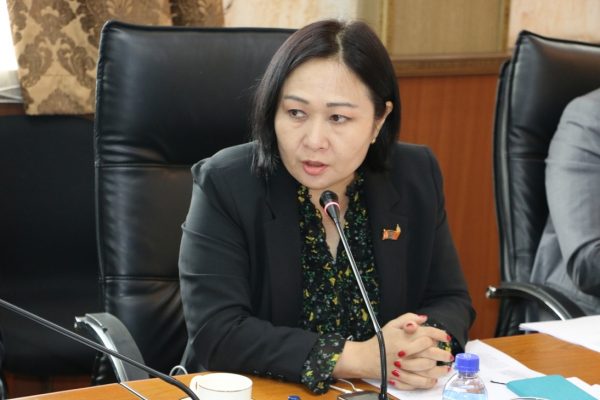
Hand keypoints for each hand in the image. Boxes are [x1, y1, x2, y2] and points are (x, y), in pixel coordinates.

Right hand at [332, 313, 451, 389]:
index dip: (440, 334)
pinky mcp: (402, 378)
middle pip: (431, 352)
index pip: (428, 334)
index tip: (447, 338)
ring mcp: (404, 366)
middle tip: (449, 355)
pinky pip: (419, 382)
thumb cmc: (381, 340)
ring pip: (428, 369)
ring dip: (440, 370)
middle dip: (444, 354)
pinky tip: (434, 379)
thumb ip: (408, 318)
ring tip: (446, 368)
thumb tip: (424, 318)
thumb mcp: (392, 324)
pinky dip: (428, 382)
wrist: (367, 357)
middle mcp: (406, 352)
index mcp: (405, 337)